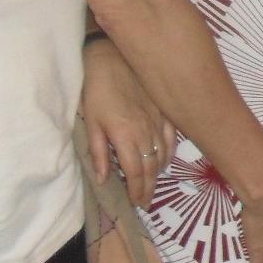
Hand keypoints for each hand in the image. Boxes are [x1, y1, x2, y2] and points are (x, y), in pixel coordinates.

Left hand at [80, 36, 175, 208]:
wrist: (111, 59)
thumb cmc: (96, 90)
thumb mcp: (90, 123)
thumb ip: (98, 153)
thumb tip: (104, 178)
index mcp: (125, 136)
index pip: (135, 172)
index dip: (137, 190)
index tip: (136, 203)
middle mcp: (146, 132)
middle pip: (151, 167)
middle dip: (148, 188)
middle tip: (145, 202)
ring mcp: (158, 122)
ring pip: (163, 155)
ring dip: (158, 174)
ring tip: (153, 186)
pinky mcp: (164, 113)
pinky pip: (172, 139)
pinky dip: (169, 153)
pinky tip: (165, 161)